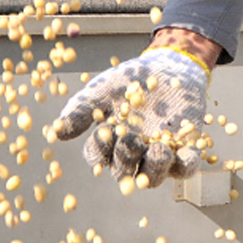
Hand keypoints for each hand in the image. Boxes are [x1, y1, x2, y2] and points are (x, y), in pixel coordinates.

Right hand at [53, 46, 210, 185]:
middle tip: (131, 139)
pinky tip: (184, 153)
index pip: (99, 157)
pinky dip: (186, 165)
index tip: (104, 131)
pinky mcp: (186, 150)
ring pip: (153, 177)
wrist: (168, 66)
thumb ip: (82, 110)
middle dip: (126, 158)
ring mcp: (159, 156)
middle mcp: (134, 155)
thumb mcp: (103, 90)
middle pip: (125, 171)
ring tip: (158, 149)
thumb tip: (56, 131)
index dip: (100, 149)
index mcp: (110, 144)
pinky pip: (186, 168)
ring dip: (155, 168)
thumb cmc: (132, 80)